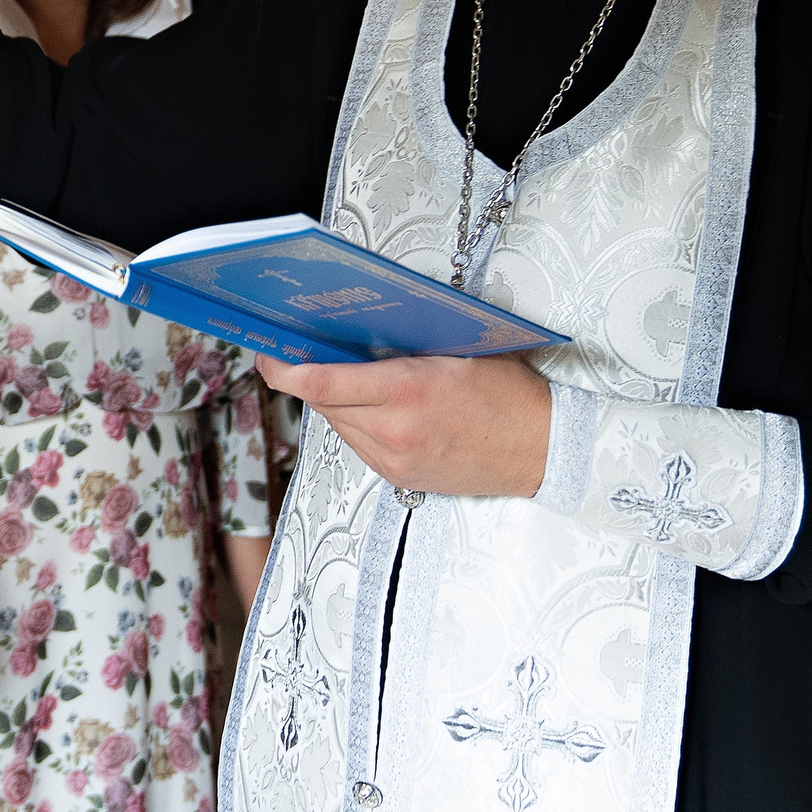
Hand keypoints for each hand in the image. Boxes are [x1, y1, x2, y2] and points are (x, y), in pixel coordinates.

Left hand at [257, 351, 553, 498]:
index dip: (284, 369)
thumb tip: (351, 335)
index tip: (269, 355)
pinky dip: (356, 422)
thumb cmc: (509, 395)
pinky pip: (357, 444)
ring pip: (337, 424)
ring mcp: (394, 460)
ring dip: (334, 401)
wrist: (542, 449)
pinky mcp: (399, 477)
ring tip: (351, 377)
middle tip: (306, 352)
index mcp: (407, 391)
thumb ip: (400, 347)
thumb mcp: (455, 351)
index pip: (321, 383)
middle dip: (309, 377)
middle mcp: (393, 431)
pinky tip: (375, 407)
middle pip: (322, 402)